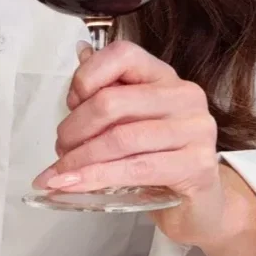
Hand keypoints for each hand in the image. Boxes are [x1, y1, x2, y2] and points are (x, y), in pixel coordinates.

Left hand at [33, 40, 225, 246]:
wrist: (196, 204)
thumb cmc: (158, 158)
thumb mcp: (130, 121)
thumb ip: (106, 89)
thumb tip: (80, 51)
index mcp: (164, 77)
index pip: (122, 55)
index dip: (87, 76)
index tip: (70, 104)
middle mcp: (184, 96)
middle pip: (112, 101)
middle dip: (75, 127)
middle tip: (60, 148)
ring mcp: (195, 130)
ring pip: (120, 139)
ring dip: (80, 158)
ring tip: (59, 173)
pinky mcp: (196, 166)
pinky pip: (135, 169)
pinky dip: (96, 178)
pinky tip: (74, 185)